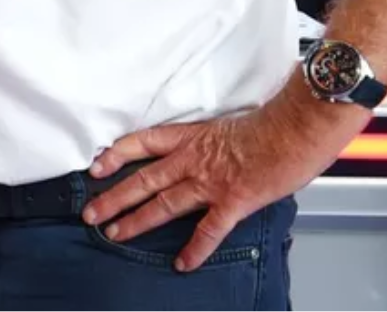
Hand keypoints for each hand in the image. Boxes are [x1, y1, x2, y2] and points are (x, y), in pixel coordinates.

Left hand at [82, 82, 367, 270]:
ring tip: (114, 234)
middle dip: (114, 197)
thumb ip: (212, 142)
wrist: (295, 127)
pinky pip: (209, 230)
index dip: (116, 155)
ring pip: (164, 203)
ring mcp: (211, 181)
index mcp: (191, 137)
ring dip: (137, 221)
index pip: (142, 143)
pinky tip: (182, 264)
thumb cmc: (270, 122)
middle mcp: (193, 159)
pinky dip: (195, 249)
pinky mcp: (233, 201)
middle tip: (90, 212)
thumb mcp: (229, 125)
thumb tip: (211, 152)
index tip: (95, 166)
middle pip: (143, 179)